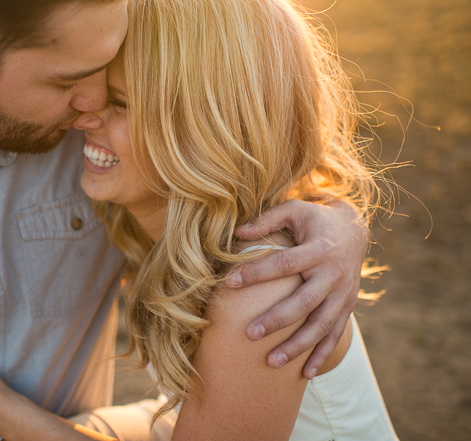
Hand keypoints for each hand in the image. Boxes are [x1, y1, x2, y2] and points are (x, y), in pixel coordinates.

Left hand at [228, 199, 367, 378]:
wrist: (354, 229)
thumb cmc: (315, 219)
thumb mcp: (294, 209)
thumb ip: (267, 220)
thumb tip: (238, 231)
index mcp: (319, 248)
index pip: (284, 263)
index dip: (256, 273)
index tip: (229, 283)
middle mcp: (334, 274)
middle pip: (304, 301)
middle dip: (277, 319)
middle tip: (249, 333)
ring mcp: (344, 293)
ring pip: (321, 325)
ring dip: (298, 346)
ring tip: (271, 362)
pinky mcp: (348, 306)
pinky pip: (336, 334)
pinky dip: (321, 355)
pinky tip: (304, 374)